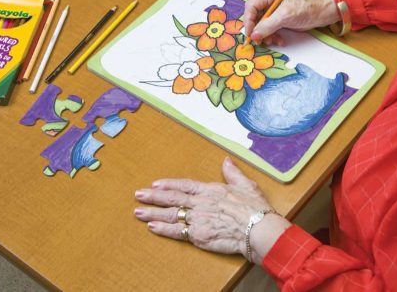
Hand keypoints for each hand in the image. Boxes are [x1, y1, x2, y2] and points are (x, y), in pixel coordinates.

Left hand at [134, 157, 290, 263]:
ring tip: (138, 211)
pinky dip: (163, 229)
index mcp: (210, 190)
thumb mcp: (246, 185)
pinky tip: (152, 227)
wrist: (257, 228)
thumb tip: (226, 161)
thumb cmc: (255, 208)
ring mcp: (197, 219)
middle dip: (153, 197)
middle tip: (138, 194)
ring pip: (170, 215)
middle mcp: (201, 203)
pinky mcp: (198, 235)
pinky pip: (177, 232)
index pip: (185, 185)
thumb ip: (233, 173)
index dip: (169, 184)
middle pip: (172, 198)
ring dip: (152, 213)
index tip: (156, 183)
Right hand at [244, 0, 339, 45]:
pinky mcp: (279, 17)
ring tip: (273, 41)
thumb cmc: (307, 9)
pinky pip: (269, 28)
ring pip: (261, 24)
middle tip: (260, 41)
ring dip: (266, 35)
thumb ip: (268, 25)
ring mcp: (274, 9)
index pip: (251, 6)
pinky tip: (279, 40)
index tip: (250, 34)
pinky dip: (272, 35)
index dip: (249, 21)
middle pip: (255, 16)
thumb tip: (254, 35)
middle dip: (258, 30)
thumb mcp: (285, 16)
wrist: (322, 13)